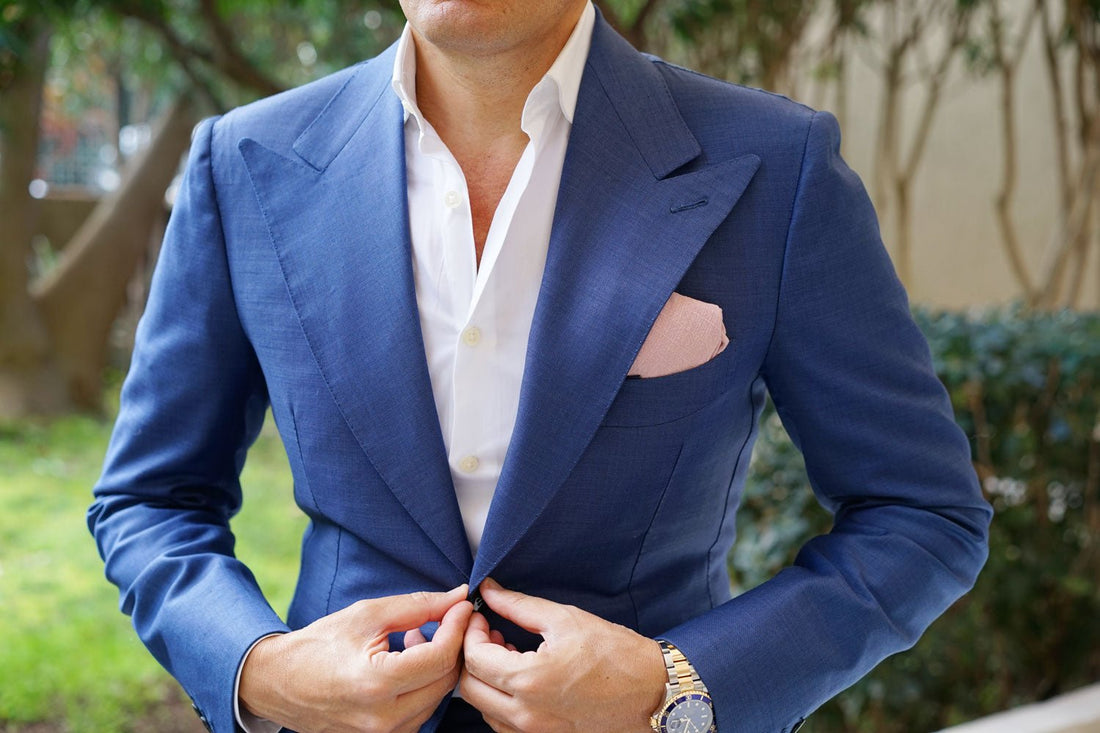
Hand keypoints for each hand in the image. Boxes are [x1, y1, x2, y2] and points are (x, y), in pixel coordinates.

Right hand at [240, 585, 472, 732]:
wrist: (277, 682)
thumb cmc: (318, 645)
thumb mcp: (366, 615)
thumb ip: (416, 606)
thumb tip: (456, 597)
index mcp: (376, 683)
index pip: (440, 656)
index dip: (458, 626)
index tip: (462, 605)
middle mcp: (382, 718)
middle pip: (446, 680)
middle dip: (453, 645)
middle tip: (445, 618)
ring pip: (437, 698)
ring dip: (438, 665)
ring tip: (417, 637)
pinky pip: (421, 711)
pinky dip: (424, 685)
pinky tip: (408, 662)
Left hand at [460, 578, 665, 731]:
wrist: (652, 694)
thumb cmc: (615, 654)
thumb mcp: (565, 619)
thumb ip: (518, 605)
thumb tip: (488, 591)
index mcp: (529, 680)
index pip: (474, 658)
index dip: (471, 631)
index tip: (481, 616)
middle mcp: (526, 715)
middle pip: (470, 688)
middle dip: (472, 656)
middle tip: (491, 633)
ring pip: (484, 709)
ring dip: (486, 679)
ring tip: (508, 654)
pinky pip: (504, 725)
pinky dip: (501, 700)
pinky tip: (521, 678)